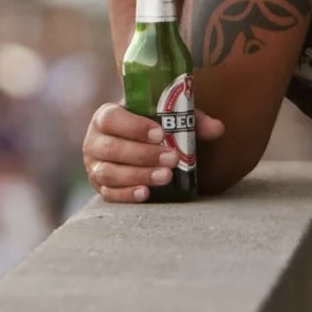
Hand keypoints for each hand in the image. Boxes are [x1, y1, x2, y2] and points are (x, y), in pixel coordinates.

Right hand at [82, 101, 226, 203]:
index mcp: (106, 116)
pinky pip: (109, 193)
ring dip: (138, 175)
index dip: (134, 126)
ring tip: (165, 177)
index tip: (160, 133)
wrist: (133, 144)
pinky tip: (146, 194)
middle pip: (111, 148)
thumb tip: (218, 128)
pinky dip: (127, 194)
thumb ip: (191, 119)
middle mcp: (94, 140)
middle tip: (171, 158)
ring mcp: (94, 166)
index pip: (112, 118)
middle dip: (143, 154)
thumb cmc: (150, 127)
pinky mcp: (99, 187)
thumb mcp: (168, 118)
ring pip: (109, 172)